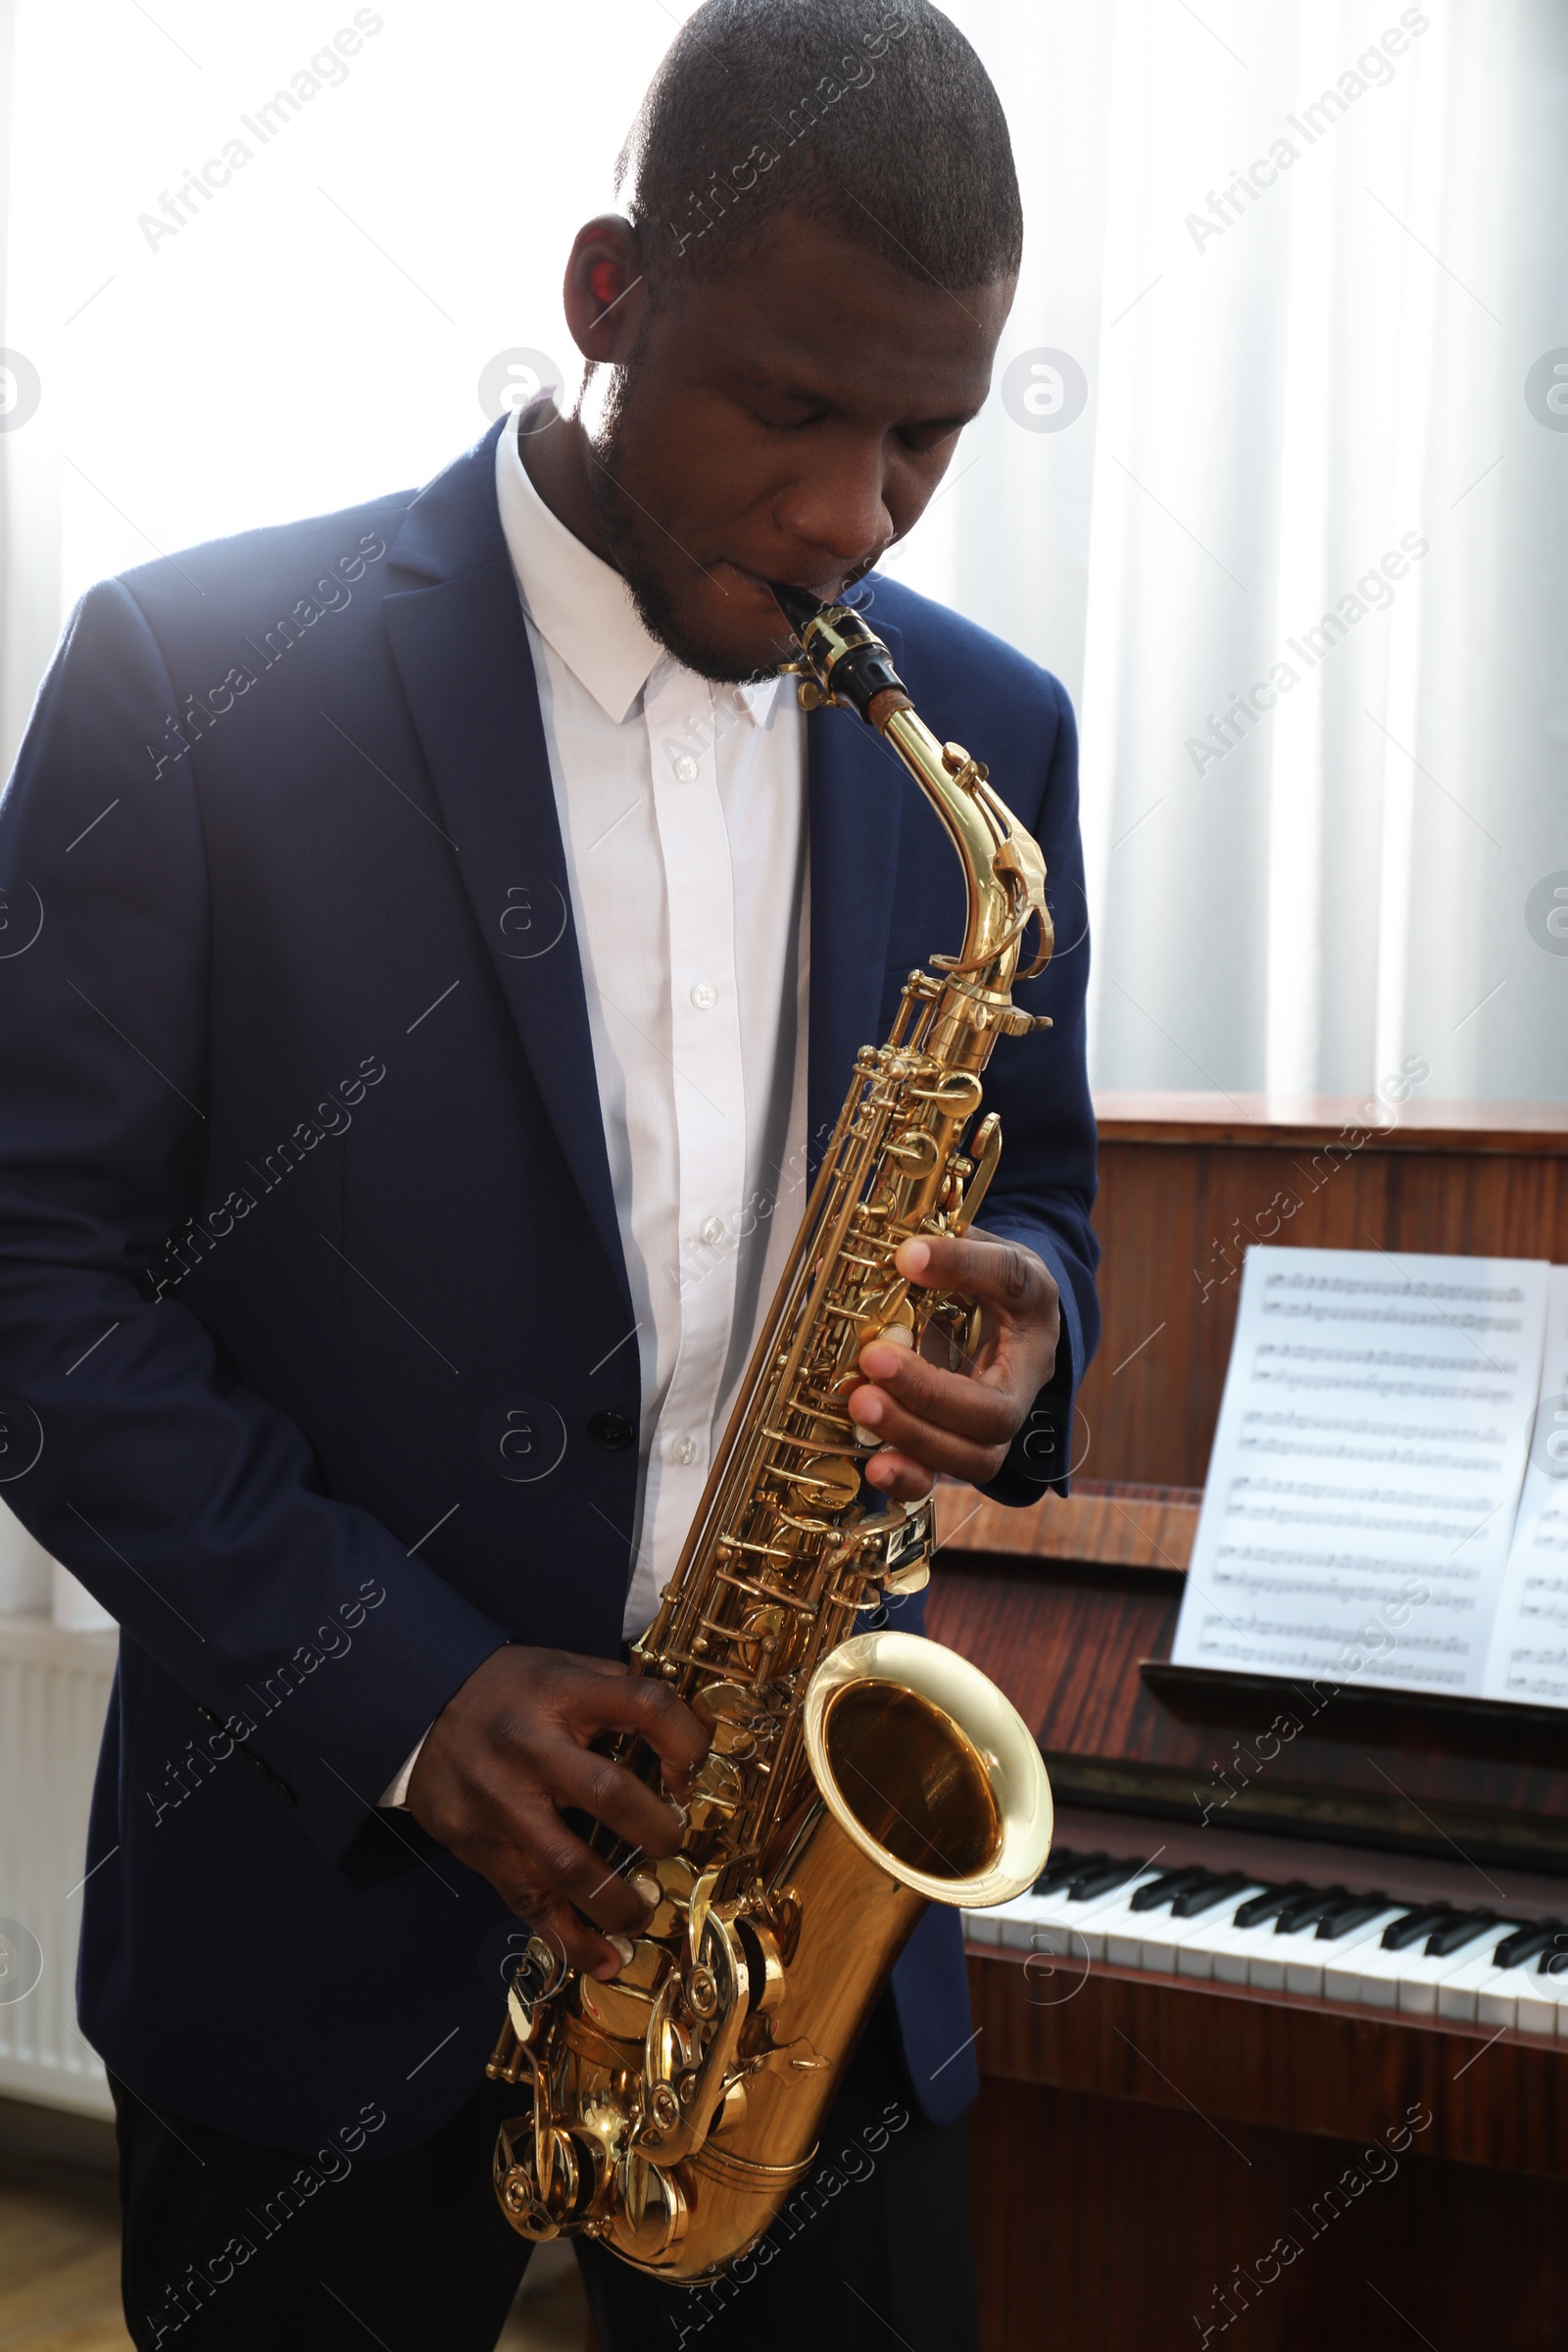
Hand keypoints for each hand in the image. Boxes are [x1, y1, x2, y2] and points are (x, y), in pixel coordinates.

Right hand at [405, 1645, 708, 1980]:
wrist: (418, 1705)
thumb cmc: (511, 1689)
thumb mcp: (564, 1666)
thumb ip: (617, 1691)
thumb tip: (683, 1733)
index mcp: (564, 1692)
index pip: (644, 1705)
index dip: (684, 1741)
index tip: (691, 1774)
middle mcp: (530, 1745)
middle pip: (608, 1794)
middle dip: (655, 1830)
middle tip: (671, 1844)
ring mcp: (497, 1798)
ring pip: (566, 1865)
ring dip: (616, 1902)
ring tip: (642, 1917)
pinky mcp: (472, 1840)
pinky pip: (525, 1898)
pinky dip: (566, 1937)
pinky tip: (598, 1959)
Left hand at [846, 1232, 1059, 1502]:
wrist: (1005, 1323)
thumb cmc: (990, 1286)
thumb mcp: (979, 1248)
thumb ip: (949, 1247)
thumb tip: (904, 1255)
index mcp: (1031, 1310)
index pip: (1012, 1284)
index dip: (964, 1270)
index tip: (909, 1257)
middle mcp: (1024, 1379)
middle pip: (996, 1412)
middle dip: (931, 1392)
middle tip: (874, 1359)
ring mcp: (994, 1426)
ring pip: (975, 1457)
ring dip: (914, 1436)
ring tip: (861, 1404)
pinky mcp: (957, 1449)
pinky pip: (942, 1479)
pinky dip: (908, 1479)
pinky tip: (874, 1467)